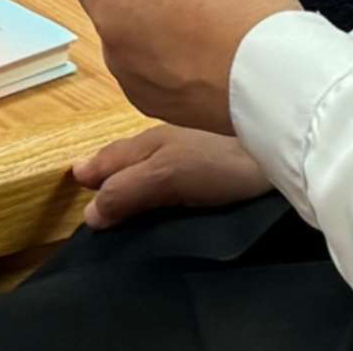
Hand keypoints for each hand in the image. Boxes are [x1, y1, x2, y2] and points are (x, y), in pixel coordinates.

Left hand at [46, 0, 300, 136]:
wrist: (277, 78)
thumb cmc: (247, 0)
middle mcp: (107, 14)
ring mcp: (119, 59)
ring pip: (116, 29)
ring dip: (139, 25)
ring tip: (193, 29)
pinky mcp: (137, 95)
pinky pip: (134, 67)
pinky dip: (154, 63)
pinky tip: (194, 60)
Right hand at [71, 126, 272, 231]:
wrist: (276, 143)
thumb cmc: (219, 160)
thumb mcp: (167, 177)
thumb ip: (129, 191)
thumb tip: (88, 213)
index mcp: (149, 143)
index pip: (113, 159)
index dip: (95, 171)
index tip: (76, 181)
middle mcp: (165, 139)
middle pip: (128, 153)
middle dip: (107, 164)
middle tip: (85, 176)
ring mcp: (192, 143)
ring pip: (150, 153)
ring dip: (131, 163)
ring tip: (120, 175)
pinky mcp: (218, 154)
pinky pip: (175, 158)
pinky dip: (159, 166)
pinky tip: (169, 174)